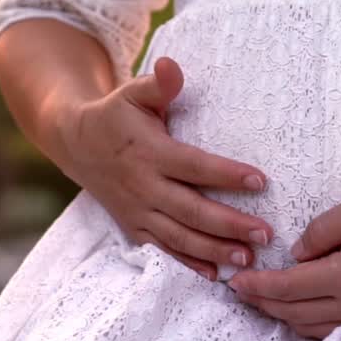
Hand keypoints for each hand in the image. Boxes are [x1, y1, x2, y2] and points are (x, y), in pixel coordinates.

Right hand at [59, 56, 274, 280]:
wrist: (75, 142)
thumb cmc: (116, 114)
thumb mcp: (132, 93)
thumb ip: (158, 85)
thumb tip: (172, 67)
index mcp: (149, 152)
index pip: (194, 166)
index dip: (226, 174)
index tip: (260, 181)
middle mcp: (144, 186)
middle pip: (192, 210)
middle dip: (229, 225)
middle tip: (265, 234)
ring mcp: (138, 211)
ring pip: (180, 237)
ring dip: (214, 250)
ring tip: (248, 258)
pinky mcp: (133, 227)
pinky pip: (163, 250)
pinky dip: (188, 264)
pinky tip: (215, 274)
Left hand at [228, 188, 340, 338]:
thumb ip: (325, 229)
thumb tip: (297, 252)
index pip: (289, 288)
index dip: (258, 285)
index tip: (235, 279)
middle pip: (294, 313)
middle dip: (262, 302)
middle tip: (238, 289)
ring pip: (311, 327)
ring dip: (281, 314)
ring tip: (261, 297)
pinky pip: (332, 328)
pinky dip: (306, 320)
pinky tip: (299, 306)